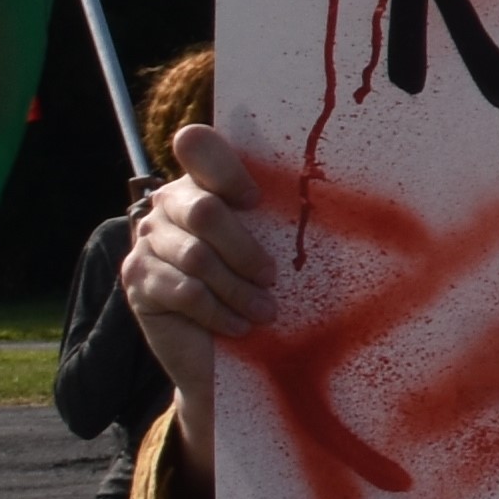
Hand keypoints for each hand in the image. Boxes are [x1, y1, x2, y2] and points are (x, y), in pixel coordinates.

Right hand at [119, 120, 273, 447]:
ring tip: (263, 311)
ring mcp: (146, 241)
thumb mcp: (275, 244)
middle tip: (272, 278)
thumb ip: (284, 213)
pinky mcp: (136, 280)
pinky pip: (184, 290)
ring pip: (197, 257)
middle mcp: (167, 203)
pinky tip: (238, 325)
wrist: (227, 353)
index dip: (226, 169)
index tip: (255, 201)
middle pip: (205, 211)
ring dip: (238, 289)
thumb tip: (362, 201)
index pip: (197, 145)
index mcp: (201, 179)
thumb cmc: (258, 288)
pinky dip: (218, 311)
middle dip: (245, 250)